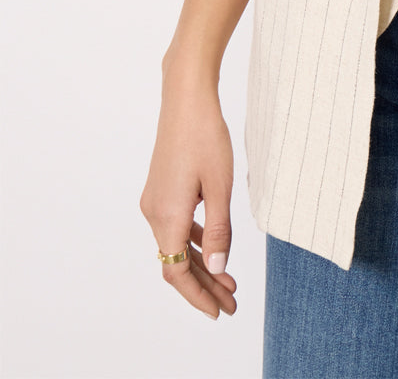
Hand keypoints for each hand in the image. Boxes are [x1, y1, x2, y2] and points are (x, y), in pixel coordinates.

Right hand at [140, 65, 238, 320]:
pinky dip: (194, 241)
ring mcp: (155, 199)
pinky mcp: (161, 187)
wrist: (186, 97)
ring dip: (201, 264)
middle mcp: (154, 212)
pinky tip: (213, 247)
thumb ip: (219, 230)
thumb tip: (219, 267)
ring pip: (176, 244)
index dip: (199, 295)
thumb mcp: (220, 186)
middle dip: (204, 285)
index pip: (177, 272)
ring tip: (228, 281)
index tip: (220, 310)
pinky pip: (175, 225)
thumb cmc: (206, 137)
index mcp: (166, 216)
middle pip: (176, 262)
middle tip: (232, 302)